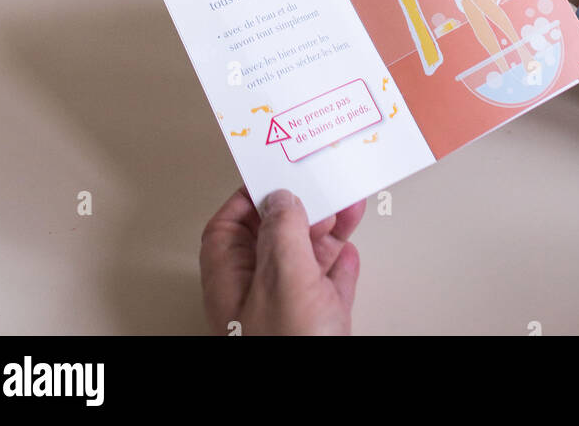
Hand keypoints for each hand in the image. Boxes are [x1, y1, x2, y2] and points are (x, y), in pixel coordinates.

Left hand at [200, 186, 364, 335]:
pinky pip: (328, 288)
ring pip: (305, 261)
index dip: (251, 198)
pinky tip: (349, 252)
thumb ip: (283, 231)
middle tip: (324, 189)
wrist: (312, 407)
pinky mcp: (317, 327)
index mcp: (232, 282)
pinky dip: (341, 267)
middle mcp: (255, 296)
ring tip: (348, 207)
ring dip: (330, 233)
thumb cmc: (286, 347)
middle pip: (272, 238)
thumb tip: (283, 200)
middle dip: (301, 211)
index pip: (229, 228)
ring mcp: (286, 312)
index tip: (277, 176)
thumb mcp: (284, 277)